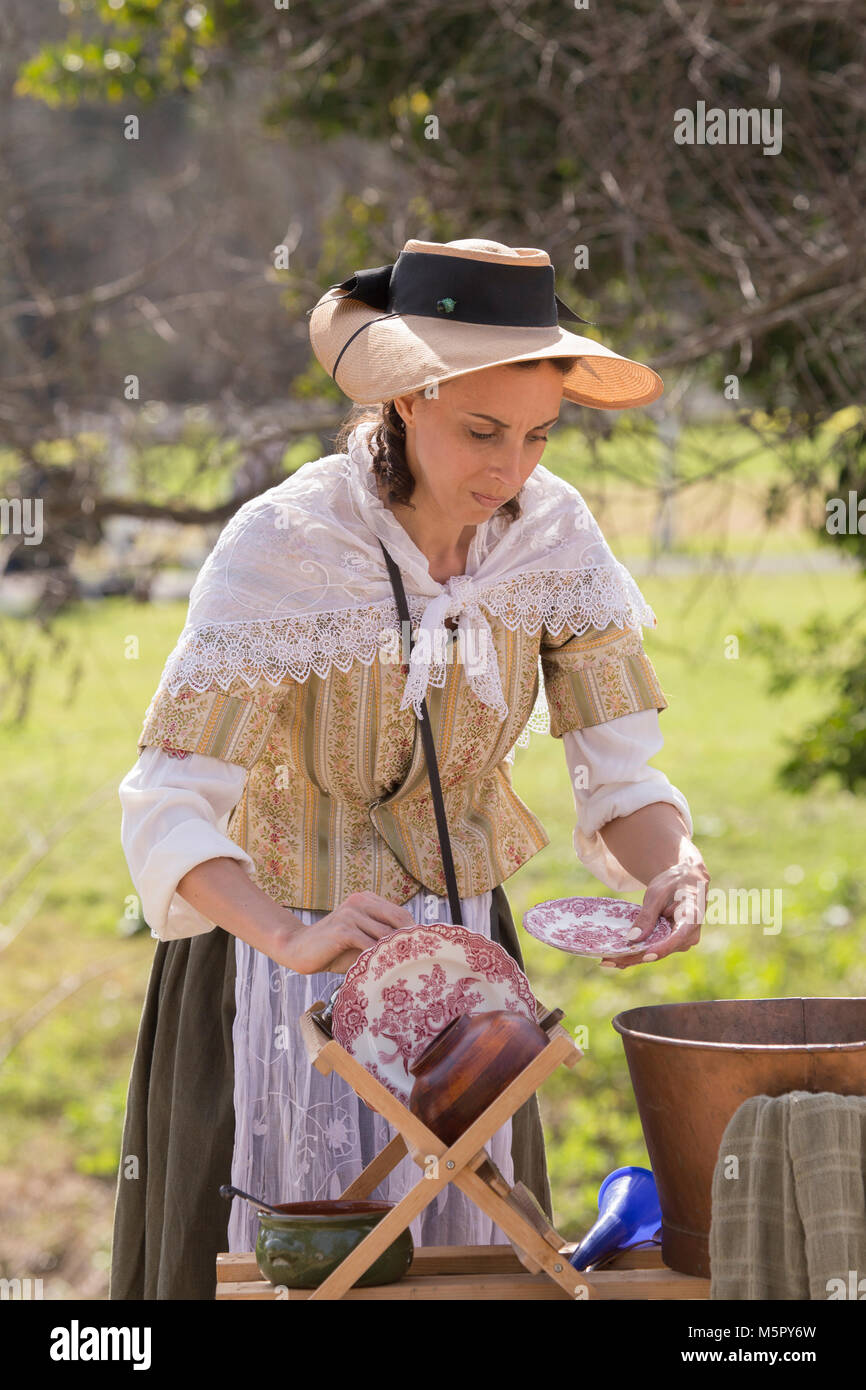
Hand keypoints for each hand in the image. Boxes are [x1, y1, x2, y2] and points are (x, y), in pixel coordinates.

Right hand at [274, 890, 415, 974]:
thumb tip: (409, 954)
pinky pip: (369, 944)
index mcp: (366, 900)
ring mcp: (351, 914)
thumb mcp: (360, 941)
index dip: (413, 932)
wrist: (298, 949)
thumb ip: (380, 941)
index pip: (400, 913)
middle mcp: (360, 901)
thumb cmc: (333, 949)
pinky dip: (379, 958)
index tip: (422, 951)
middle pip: (398, 919)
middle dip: (410, 941)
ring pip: (386, 933)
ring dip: (396, 952)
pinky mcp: (343, 929)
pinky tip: (384, 970)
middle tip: (418, 961)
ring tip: (404, 969)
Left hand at [599, 855, 709, 969]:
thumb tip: (634, 938)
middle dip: (635, 956)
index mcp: (692, 918)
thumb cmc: (673, 883)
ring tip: (607, 961)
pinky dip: (634, 954)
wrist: (685, 882)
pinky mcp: (670, 944)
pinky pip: (652, 950)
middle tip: (609, 960)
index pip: (678, 937)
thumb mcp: (657, 894)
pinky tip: (615, 960)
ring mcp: (679, 942)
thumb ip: (647, 916)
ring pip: (654, 954)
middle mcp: (688, 936)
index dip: (662, 948)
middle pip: (660, 950)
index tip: (646, 955)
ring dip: (631, 958)